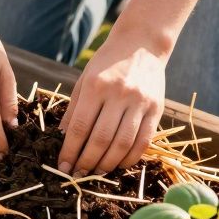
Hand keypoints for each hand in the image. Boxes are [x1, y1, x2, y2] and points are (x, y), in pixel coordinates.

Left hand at [57, 27, 167, 176]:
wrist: (142, 44)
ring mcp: (140, 102)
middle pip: (101, 139)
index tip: (63, 166)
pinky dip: (130, 158)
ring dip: (108, 164)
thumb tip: (62, 139)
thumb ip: (74, 110)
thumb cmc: (107, 63)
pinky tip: (119, 164)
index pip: (80, 127)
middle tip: (78, 174)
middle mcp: (119, 94)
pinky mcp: (157, 109)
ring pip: (123, 144)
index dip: (70, 151)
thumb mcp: (84, 80)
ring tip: (96, 172)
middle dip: (87, 162)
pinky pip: (144, 141)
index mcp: (96, 86)